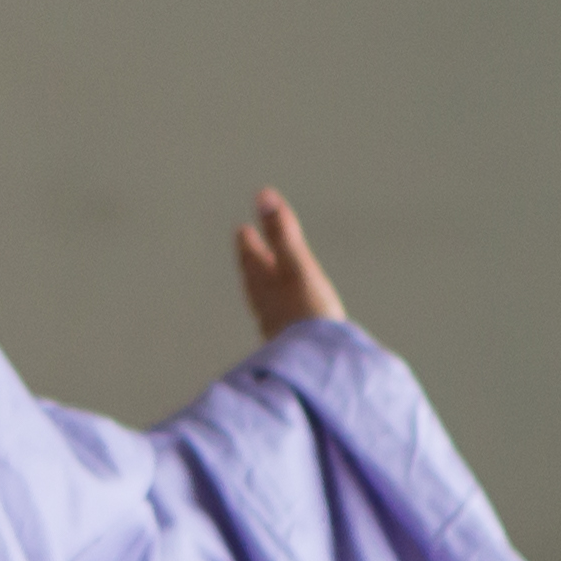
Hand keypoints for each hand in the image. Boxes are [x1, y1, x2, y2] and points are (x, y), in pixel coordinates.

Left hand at [234, 188, 342, 336]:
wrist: (318, 364)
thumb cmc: (309, 313)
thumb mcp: (297, 265)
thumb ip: (281, 233)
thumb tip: (263, 196)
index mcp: (267, 284)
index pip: (253, 259)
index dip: (248, 243)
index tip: (242, 229)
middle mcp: (267, 306)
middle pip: (255, 280)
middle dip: (252, 261)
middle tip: (247, 247)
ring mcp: (277, 329)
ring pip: (264, 302)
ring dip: (262, 287)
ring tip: (263, 280)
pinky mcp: (290, 347)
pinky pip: (277, 323)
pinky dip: (277, 312)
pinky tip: (283, 320)